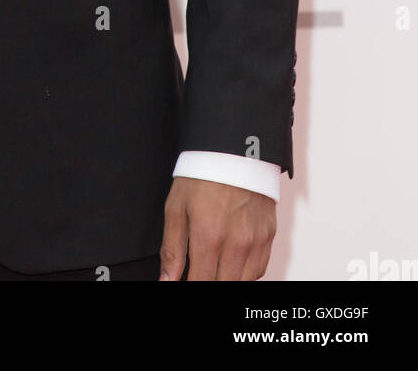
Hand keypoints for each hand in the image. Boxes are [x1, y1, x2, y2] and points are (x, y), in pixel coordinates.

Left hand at [159, 177, 275, 280]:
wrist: (233, 149)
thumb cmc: (202, 175)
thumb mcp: (176, 208)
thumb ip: (171, 249)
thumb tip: (166, 281)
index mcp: (209, 237)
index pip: (201, 284)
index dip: (191, 287)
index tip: (184, 281)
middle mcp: (236, 244)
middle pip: (223, 286)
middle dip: (208, 282)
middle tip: (198, 271)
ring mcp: (256, 241)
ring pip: (244, 283)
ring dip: (227, 279)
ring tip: (213, 268)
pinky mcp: (269, 236)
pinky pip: (259, 269)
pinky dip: (245, 273)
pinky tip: (232, 262)